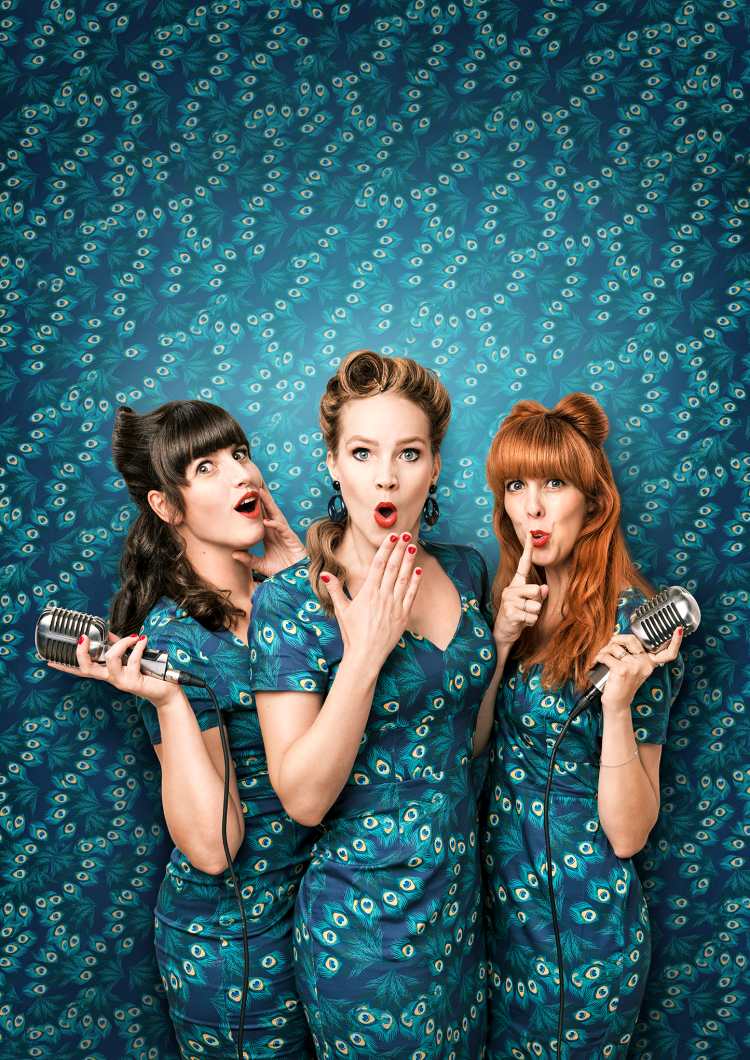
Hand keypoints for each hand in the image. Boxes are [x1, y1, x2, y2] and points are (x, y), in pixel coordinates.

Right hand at [46, 632, 179, 709]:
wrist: (165, 690)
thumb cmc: (147, 673)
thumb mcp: (129, 657)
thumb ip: (117, 646)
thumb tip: (107, 633)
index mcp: (107, 672)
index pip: (81, 669)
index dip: (65, 666)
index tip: (49, 660)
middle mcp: (111, 678)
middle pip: (88, 669)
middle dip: (82, 653)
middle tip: (83, 637)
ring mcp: (121, 681)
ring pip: (111, 660)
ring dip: (121, 644)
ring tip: (133, 637)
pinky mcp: (133, 681)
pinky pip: (132, 660)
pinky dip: (138, 646)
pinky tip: (143, 640)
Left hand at [232, 485, 305, 578]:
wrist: (297, 579)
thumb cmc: (282, 571)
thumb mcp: (261, 565)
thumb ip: (248, 559)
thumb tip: (233, 554)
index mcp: (269, 535)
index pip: (260, 517)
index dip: (254, 507)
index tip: (244, 496)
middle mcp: (277, 532)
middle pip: (268, 511)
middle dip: (262, 499)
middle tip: (252, 486)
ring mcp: (285, 534)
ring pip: (276, 515)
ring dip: (269, 504)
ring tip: (260, 493)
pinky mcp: (292, 540)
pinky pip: (283, 529)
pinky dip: (275, 525)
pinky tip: (266, 521)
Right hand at [321, 532, 422, 666]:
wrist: (366, 655)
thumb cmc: (352, 633)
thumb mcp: (341, 610)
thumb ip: (334, 589)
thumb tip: (324, 573)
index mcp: (368, 593)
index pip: (378, 565)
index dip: (386, 549)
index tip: (391, 537)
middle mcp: (382, 596)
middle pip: (393, 568)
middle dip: (399, 550)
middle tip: (405, 534)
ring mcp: (394, 605)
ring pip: (403, 578)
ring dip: (409, 562)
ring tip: (413, 547)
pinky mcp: (403, 615)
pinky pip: (411, 595)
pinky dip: (415, 582)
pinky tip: (418, 571)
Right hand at [492, 531, 548, 645]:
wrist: (504, 632)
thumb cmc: (519, 615)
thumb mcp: (530, 603)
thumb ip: (538, 594)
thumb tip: (544, 588)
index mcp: (516, 583)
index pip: (523, 564)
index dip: (528, 550)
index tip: (531, 534)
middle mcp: (511, 588)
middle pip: (536, 590)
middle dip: (536, 602)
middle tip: (527, 609)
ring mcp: (509, 600)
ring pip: (536, 605)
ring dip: (533, 614)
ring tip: (523, 616)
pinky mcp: (510, 612)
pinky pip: (532, 616)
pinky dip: (530, 622)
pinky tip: (521, 623)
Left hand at [597, 628, 682, 712]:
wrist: (617, 703)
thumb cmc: (622, 684)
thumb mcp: (633, 669)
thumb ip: (633, 655)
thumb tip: (620, 638)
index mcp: (650, 663)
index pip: (668, 653)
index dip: (675, 642)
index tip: (679, 630)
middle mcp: (645, 664)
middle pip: (631, 638)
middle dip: (615, 640)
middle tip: (609, 648)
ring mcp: (634, 666)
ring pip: (615, 646)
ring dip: (604, 651)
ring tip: (602, 659)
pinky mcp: (622, 670)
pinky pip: (606, 656)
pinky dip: (599, 658)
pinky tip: (597, 663)